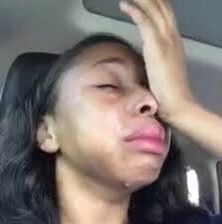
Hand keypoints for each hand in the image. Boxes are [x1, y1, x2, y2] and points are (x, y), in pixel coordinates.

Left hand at [120, 0, 194, 121]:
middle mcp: (172, 37)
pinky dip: (136, 12)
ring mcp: (166, 41)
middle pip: (162, 8)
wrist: (177, 104)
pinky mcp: (157, 48)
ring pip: (155, 11)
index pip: (165, 16)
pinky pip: (145, 23)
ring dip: (142, 0)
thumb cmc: (168, 91)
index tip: (142, 0)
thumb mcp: (163, 70)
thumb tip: (146, 54)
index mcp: (173, 42)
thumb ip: (156, 59)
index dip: (155, 5)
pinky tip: (125, 5)